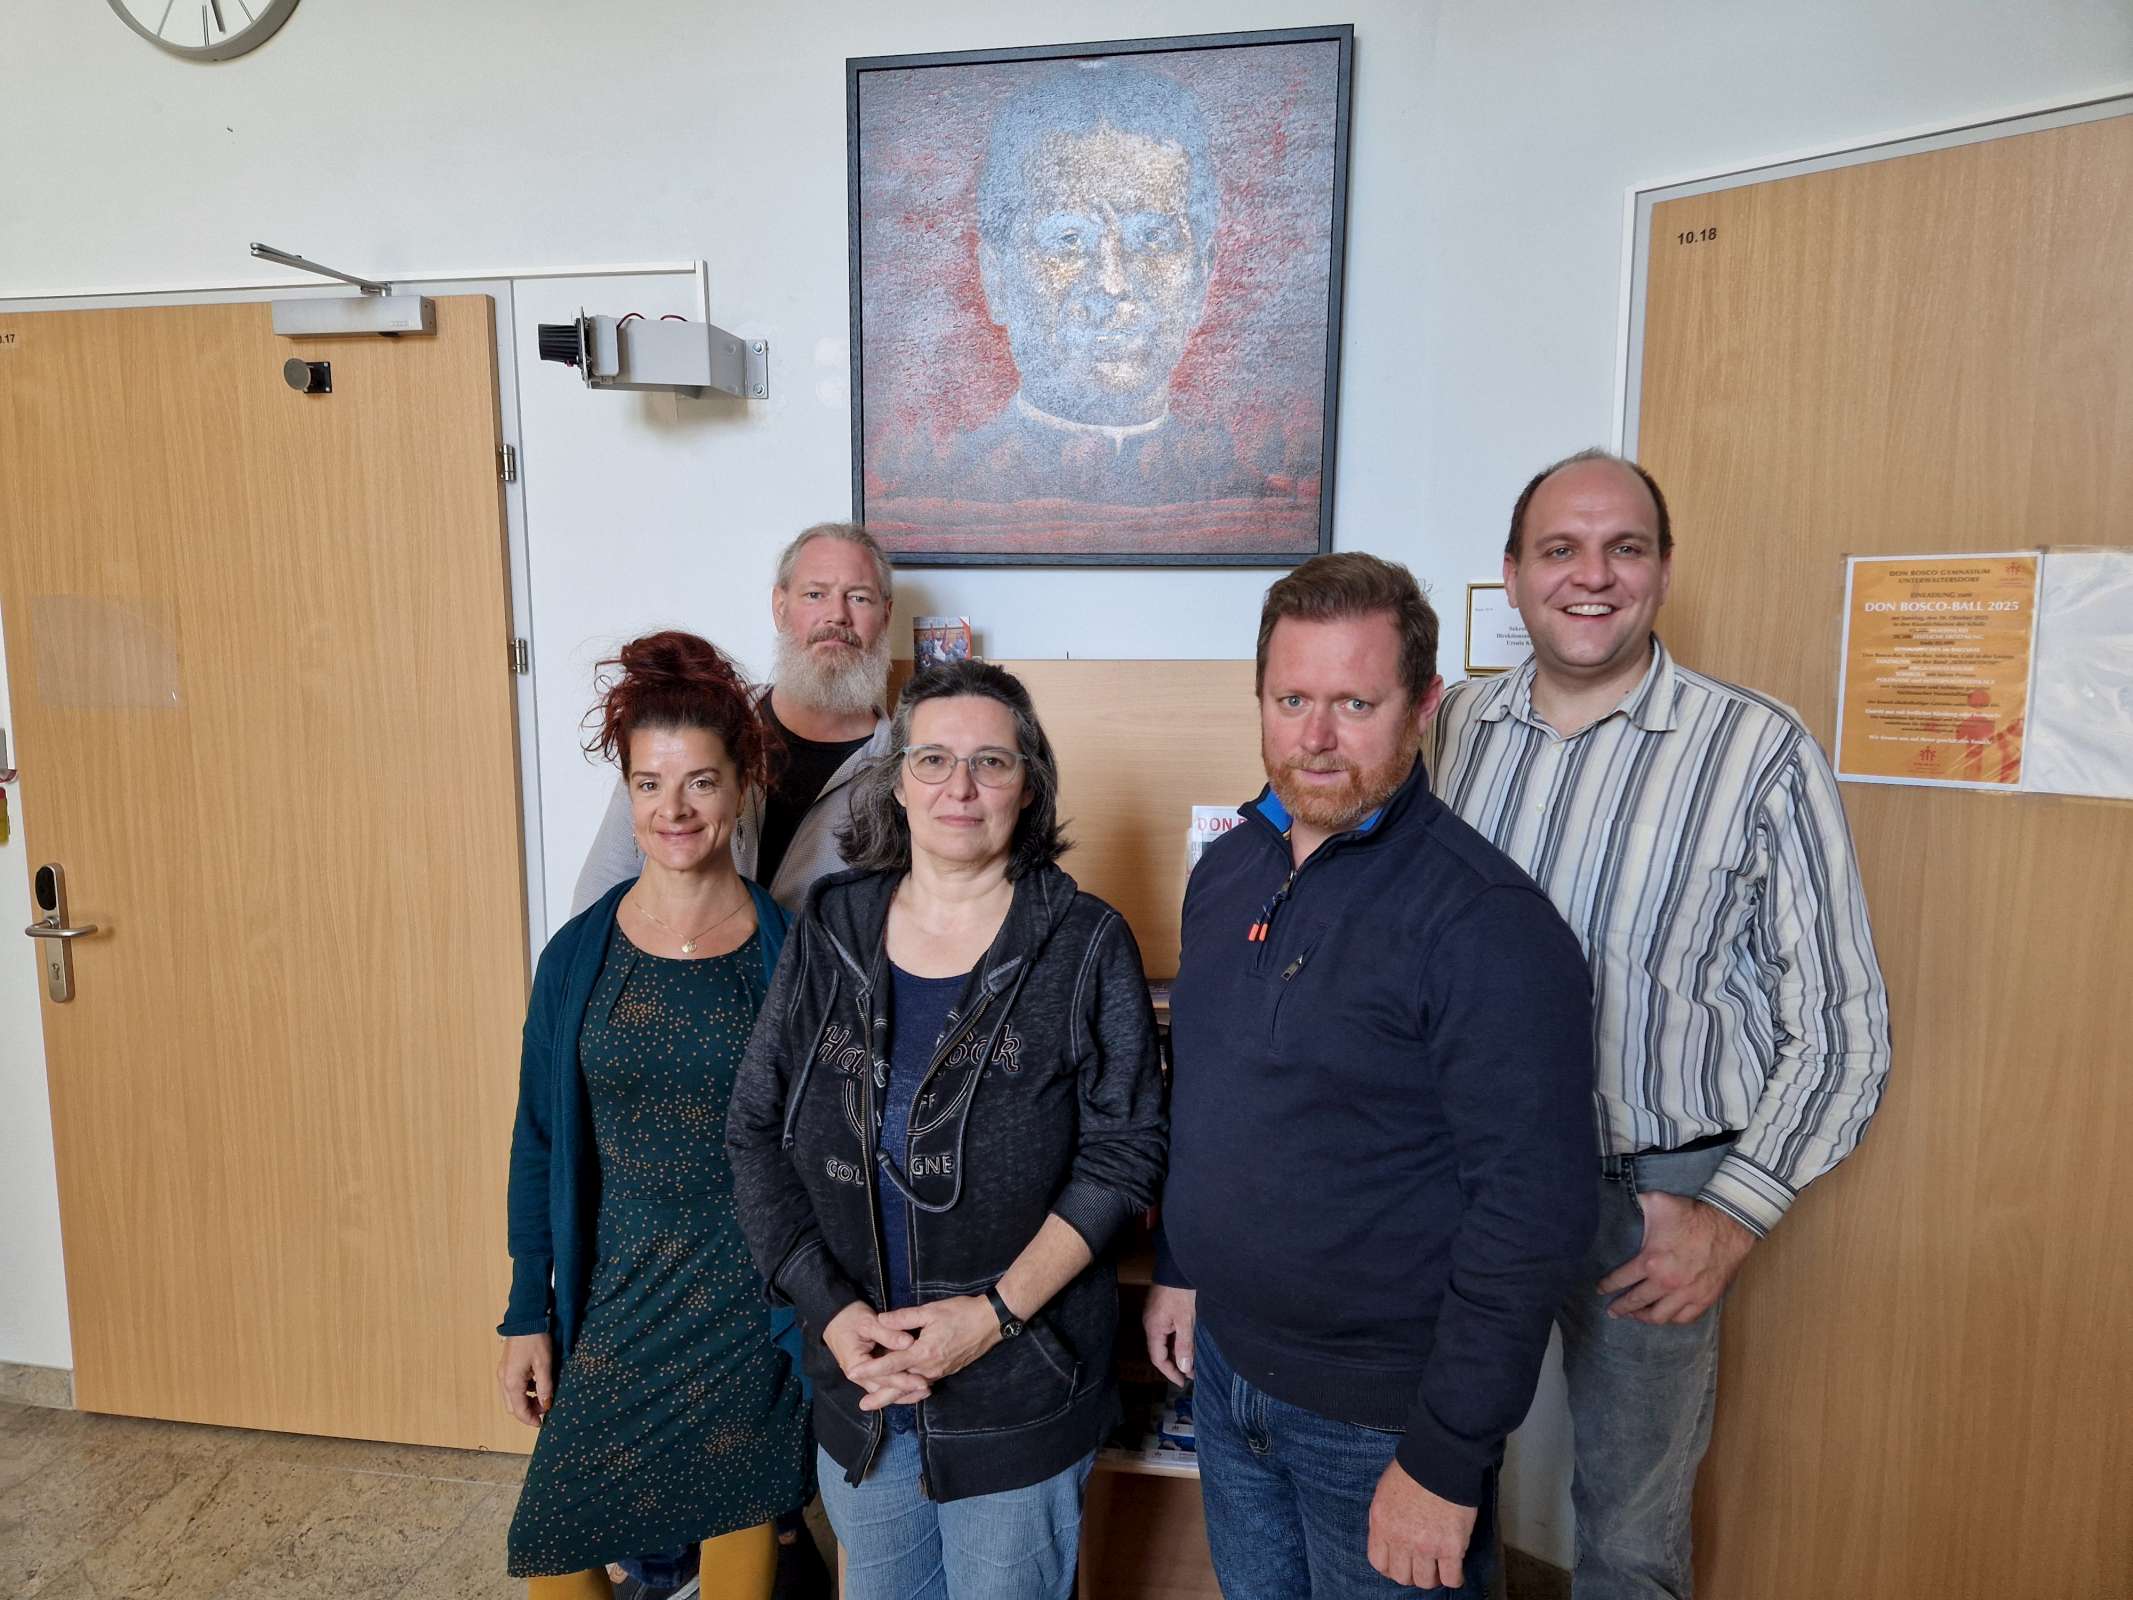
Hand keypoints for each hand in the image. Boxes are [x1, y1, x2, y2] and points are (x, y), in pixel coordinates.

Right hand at [496, 1332, 554, 1426]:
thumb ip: (545, 1387)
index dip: (530, 1419)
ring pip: (511, 1397)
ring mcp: (503, 1373)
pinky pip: (512, 1386)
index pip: (519, 1411)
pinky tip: (536, 1384)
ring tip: (543, 1396)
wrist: (526, 1319)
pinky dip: (523, 1390)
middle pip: (513, 1406)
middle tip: (545, 1408)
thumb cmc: (536, 1340)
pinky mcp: (506, 1367)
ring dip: (526, 1401)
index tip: (542, 1423)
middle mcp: (503, 1380)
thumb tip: (546, 1405)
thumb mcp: (545, 1365)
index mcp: (512, 1382)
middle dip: (528, 1411)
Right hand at [823, 1301, 931, 1411]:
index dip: (904, 1381)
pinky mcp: (870, 1371)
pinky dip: (899, 1384)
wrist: (835, 1317)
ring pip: (886, 1388)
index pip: (883, 1378)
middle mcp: (860, 1376)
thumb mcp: (868, 1322)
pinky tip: (914, 1385)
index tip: (922, 1381)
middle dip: (906, 1391)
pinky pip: (885, 1382)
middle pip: (885, 1388)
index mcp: (856, 1366)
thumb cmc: (850, 1318)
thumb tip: (909, 1342)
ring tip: (926, 1390)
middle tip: (927, 1388)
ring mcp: (864, 1375)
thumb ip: (888, 1333)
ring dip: (904, 1391)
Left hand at [847, 1295, 1001, 1402]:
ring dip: (895, 1394)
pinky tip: (905, 1389)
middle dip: (881, 1396)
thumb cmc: (961, 1313)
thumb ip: (904, 1317)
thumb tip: (881, 1320)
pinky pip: (924, 1383)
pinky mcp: (946, 1371)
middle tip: (862, 1406)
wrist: (991, 1322)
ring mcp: (939, 1372)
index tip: (854, 1373)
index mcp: (924, 1352)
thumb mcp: (931, 1310)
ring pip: (912, 1387)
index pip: (892, 1364)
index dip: (871, 1369)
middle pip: (901, 1385)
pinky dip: (911, 1388)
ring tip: (878, 1401)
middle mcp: (930, 1367)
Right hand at [1142, 1285, 1196, 1385]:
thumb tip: (1184, 1369)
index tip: (1183, 1381)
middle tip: (1191, 1373)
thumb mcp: (1186, 1321)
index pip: (1158, 1358)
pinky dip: (1175, 1340)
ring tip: (1192, 1361)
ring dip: (1176, 1352)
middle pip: (1159, 1351)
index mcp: (1153, 1329)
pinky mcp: (1160, 1310)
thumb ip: (1184, 1346)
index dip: (1170, 1372)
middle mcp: (1149, 1324)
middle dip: (1174, 1364)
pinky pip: (1165, 1331)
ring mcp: (1153, 1316)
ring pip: (1163, 1341)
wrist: (1177, 1266)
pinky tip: (1187, 1343)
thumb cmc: (1181, 1293)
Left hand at [1368, 1459, 1476, 1588]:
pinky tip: (1454, 1568)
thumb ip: (1384, 1518)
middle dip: (1411, 1572)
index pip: (1379, 1563)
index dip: (1391, 1566)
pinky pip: (1451, 1578)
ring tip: (1438, 1566)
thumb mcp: (1384, 1491)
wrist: (1443, 1459)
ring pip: (1425, 1581)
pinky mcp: (1451, 1547)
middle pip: (1402, 1576)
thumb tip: (1388, 1536)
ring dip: (1431, 1576)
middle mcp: (1400, 1539)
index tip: (1400, 1562)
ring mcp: (1426, 1546)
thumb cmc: (1415, 1468)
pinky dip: (1454, 1577)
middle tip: (1420, 1564)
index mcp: (1381, 1523)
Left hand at [1597, 1192, 1756, 1324]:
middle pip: (1636, 1302)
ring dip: (1644, 1317)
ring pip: (1659, 1316)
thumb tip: (1618, 1198)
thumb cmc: (1692, 1214)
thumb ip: (1635, 1203)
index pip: (1621, 1280)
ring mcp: (1687, 1294)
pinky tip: (1664, 1316)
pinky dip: (1671, 1320)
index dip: (1607, 1286)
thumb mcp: (1657, 1202)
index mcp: (1651, 1262)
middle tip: (1612, 1311)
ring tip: (1635, 1315)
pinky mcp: (1704, 1299)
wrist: (1729, 1225)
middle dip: (1621, 1308)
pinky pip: (1684, 1318)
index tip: (1600, 1290)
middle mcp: (1666, 1283)